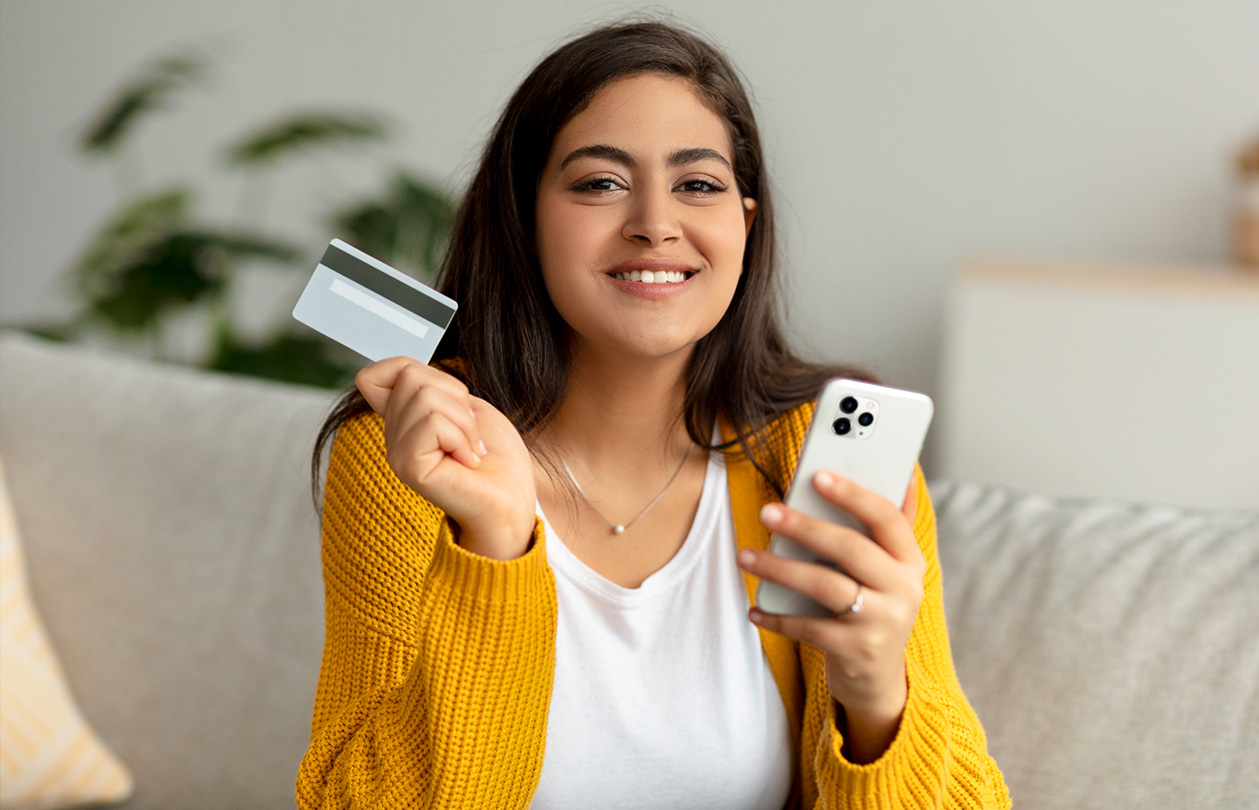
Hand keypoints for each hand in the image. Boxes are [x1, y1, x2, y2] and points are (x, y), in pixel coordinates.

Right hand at [356, 357, 536, 559]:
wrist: (513, 495)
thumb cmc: (496, 454)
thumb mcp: (465, 404)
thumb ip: (431, 386)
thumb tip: (402, 368)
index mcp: (403, 419)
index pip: (374, 375)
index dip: (411, 370)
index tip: (451, 402)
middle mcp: (392, 436)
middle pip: (411, 376)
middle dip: (455, 398)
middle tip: (468, 433)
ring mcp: (396, 453)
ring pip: (425, 397)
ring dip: (464, 422)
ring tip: (470, 450)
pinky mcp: (408, 467)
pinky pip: (433, 424)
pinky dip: (462, 438)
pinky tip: (467, 462)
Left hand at [737, 473, 925, 762]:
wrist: (879, 681)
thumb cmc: (875, 609)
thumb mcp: (891, 571)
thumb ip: (891, 527)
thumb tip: (904, 474)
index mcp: (909, 561)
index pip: (887, 519)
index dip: (854, 495)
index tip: (818, 476)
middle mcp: (903, 590)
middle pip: (851, 549)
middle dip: (805, 527)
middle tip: (767, 512)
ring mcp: (882, 622)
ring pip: (826, 586)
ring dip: (781, 568)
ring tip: (746, 556)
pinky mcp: (857, 651)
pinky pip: (809, 628)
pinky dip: (777, 618)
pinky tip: (754, 609)